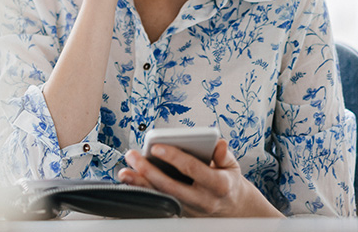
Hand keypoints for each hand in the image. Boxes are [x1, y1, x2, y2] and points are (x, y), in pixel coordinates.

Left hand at [118, 140, 283, 217]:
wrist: (232, 208)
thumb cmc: (227, 180)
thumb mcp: (232, 166)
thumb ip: (224, 155)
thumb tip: (219, 144)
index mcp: (218, 185)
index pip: (193, 169)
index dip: (174, 157)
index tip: (156, 146)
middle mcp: (203, 200)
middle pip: (171, 187)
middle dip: (149, 171)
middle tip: (133, 156)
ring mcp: (190, 209)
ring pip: (162, 197)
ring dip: (141, 185)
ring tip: (124, 172)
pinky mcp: (180, 213)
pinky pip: (159, 201)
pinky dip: (144, 191)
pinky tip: (130, 182)